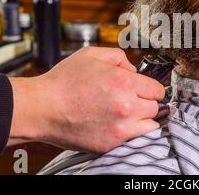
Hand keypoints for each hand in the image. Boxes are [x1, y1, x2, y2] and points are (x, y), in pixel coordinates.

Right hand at [8, 47, 164, 152]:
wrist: (42, 108)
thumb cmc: (63, 81)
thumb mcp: (91, 55)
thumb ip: (119, 57)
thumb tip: (133, 70)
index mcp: (124, 83)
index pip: (157, 89)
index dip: (150, 87)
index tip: (143, 89)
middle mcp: (126, 106)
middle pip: (154, 107)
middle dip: (144, 102)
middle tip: (129, 100)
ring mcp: (120, 128)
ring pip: (149, 126)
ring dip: (141, 120)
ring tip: (125, 114)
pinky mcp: (111, 144)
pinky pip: (135, 140)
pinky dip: (131, 134)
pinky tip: (117, 125)